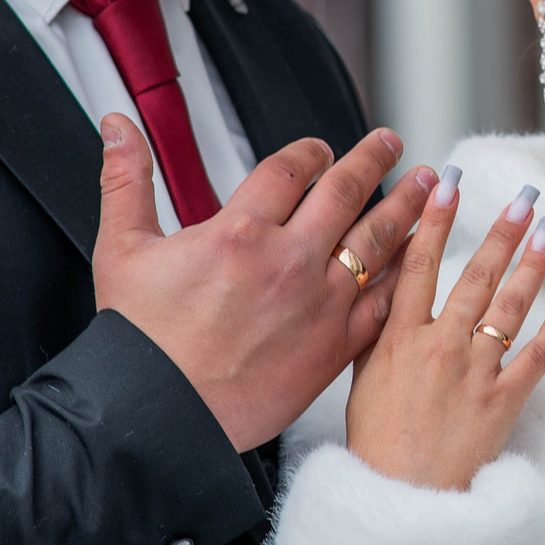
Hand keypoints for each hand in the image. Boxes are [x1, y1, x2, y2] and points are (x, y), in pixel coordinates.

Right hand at [93, 114, 436, 451]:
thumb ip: (126, 179)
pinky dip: (405, 272)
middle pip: (346, 192)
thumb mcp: (122, 249)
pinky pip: (383, 299)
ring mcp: (319, 303)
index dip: (311, 152)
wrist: (162, 416)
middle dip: (373, 161)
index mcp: (239, 232)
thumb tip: (118, 128)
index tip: (320, 150)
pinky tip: (418, 257)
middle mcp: (288, 261)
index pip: (291, 169)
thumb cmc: (141, 344)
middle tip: (391, 144)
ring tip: (426, 184)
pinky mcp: (335, 345)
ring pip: (377, 239)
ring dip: (406, 205)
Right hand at [343, 167, 544, 490]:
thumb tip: (385, 283)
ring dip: (533, 265)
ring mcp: (475, 375)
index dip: (434, 221)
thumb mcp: (362, 378)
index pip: (418, 266)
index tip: (447, 183)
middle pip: (474, 277)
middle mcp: (440, 349)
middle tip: (523, 197)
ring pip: (509, 307)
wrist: (401, 500)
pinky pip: (537, 356)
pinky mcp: (504, 402)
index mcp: (399, 341)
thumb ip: (377, 329)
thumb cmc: (378, 444)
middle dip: (500, 232)